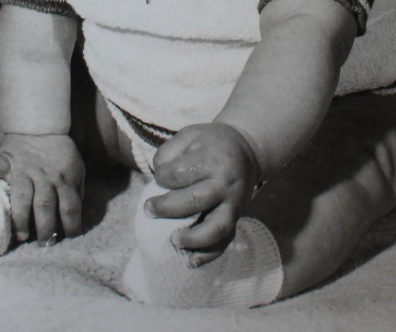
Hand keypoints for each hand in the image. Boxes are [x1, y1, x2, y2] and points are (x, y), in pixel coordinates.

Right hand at [0, 133, 84, 244]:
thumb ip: (76, 190)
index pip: (70, 206)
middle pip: (45, 206)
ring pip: (21, 196)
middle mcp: (44, 176)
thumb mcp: (77, 168)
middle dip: (44, 228)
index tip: (67, 237)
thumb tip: (73, 216)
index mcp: (64, 178)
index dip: (71, 224)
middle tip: (43, 244)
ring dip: (20, 217)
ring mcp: (23, 168)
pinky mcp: (7, 159)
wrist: (42, 125)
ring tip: (19, 235)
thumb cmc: (60, 151)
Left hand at [148, 123, 259, 265]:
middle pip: (196, 201)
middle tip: (149, 210)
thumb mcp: (189, 134)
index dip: (162, 177)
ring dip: (193, 239)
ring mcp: (233, 203)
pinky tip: (191, 261)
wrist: (246, 150)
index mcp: (212, 159)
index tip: (159, 177)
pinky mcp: (236, 218)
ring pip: (216, 227)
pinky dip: (209, 254)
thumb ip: (169, 151)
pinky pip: (226, 240)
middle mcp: (225, 183)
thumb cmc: (210, 143)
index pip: (180, 173)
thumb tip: (156, 175)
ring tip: (173, 240)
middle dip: (167, 208)